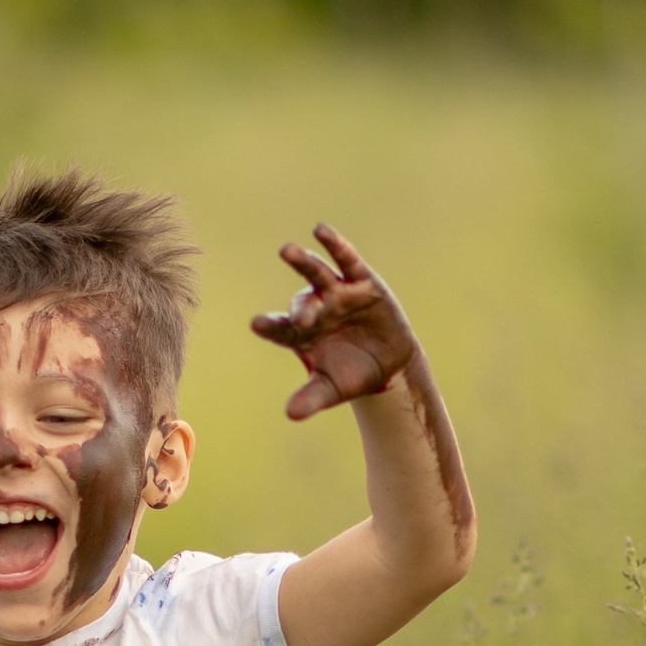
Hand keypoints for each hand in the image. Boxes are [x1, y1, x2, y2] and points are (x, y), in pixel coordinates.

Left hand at [249, 224, 421, 420]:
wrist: (388, 362)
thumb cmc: (351, 374)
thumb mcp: (332, 389)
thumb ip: (311, 399)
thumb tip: (290, 414)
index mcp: (299, 334)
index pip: (279, 328)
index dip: (269, 324)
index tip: (257, 323)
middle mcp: (314, 309)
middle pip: (300, 301)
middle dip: (299, 307)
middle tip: (299, 316)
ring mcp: (336, 294)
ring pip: (317, 275)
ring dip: (303, 262)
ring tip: (286, 251)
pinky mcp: (361, 282)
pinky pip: (346, 261)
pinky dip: (335, 245)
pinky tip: (321, 231)